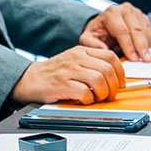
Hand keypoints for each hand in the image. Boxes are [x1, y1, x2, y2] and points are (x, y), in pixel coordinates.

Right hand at [10, 47, 124, 105]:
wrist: (30, 79)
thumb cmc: (54, 73)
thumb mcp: (74, 61)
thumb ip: (92, 64)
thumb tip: (114, 77)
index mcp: (82, 50)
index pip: (110, 56)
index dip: (120, 72)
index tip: (121, 83)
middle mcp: (77, 58)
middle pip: (107, 69)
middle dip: (114, 86)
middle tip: (111, 95)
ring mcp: (69, 70)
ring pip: (99, 80)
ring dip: (103, 93)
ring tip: (97, 98)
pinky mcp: (62, 84)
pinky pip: (84, 92)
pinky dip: (89, 99)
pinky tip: (85, 100)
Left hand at [79, 3, 150, 61]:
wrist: (102, 24)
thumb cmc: (96, 32)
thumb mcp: (87, 38)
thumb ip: (92, 44)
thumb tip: (104, 50)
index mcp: (111, 13)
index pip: (122, 31)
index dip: (129, 46)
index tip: (133, 58)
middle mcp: (125, 10)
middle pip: (136, 29)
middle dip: (141, 47)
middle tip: (145, 60)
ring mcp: (136, 12)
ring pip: (145, 30)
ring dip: (146, 45)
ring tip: (144, 58)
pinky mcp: (143, 18)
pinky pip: (150, 31)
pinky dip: (148, 42)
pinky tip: (144, 51)